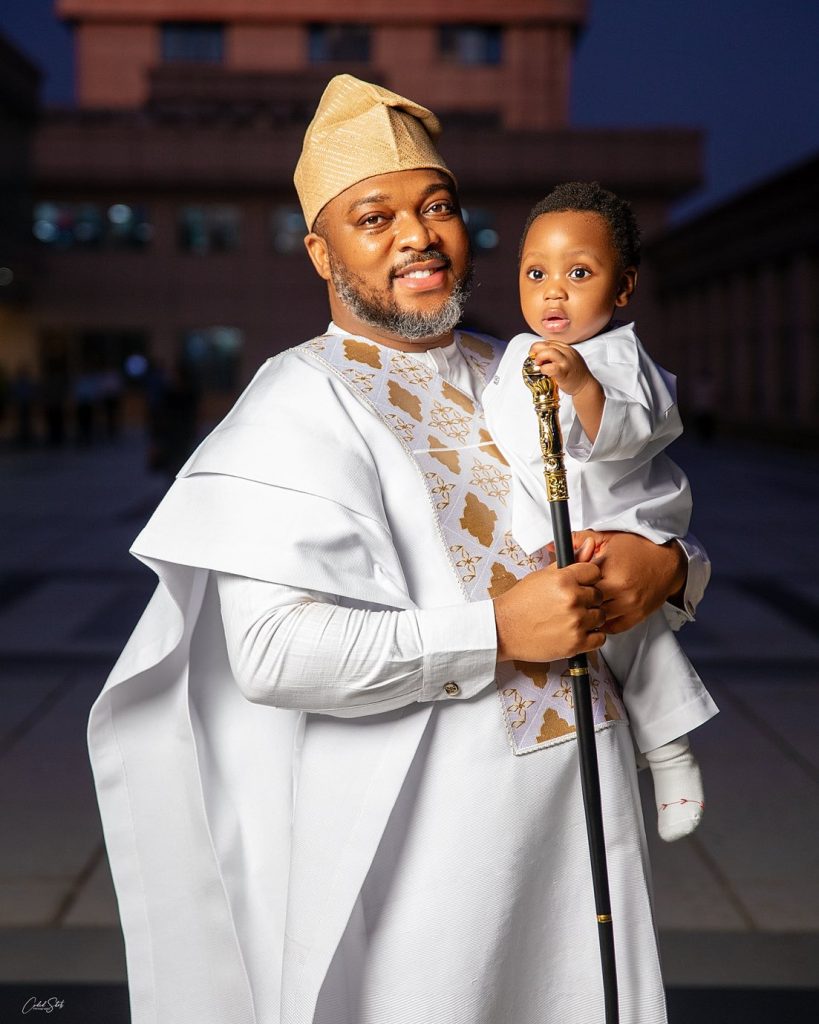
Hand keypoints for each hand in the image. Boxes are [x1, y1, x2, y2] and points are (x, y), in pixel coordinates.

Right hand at [494, 538, 605, 661]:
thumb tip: (590, 546)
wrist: (504, 629)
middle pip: (599, 595)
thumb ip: (570, 561)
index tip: (581, 585)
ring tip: (572, 618)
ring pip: (600, 616)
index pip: (594, 572)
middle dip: (587, 599)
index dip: (587, 579)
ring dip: (590, 618)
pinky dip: (591, 636)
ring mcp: (575, 622)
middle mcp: (571, 599)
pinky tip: (577, 631)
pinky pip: (600, 637)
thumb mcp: (542, 576)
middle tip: (572, 604)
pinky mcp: (576, 643)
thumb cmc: (519, 604)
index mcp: (564, 580)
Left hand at [529, 341, 594, 396]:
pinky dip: (544, 369)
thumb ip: (557, 355)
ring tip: (538, 364)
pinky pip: (550, 367)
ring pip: (549, 352)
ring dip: (539, 357)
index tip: (534, 353)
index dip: (539, 346)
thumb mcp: (568, 359)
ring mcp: (566, 362)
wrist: (585, 385)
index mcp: (567, 349)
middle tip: (533, 358)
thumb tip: (541, 355)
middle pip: (547, 344)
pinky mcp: (564, 372)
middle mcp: (567, 353)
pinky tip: (543, 372)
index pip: (550, 342)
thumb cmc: (575, 374)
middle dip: (536, 349)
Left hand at [567, 530, 686, 633]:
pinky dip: (603, 624)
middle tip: (572, 597)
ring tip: (583, 607)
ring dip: (590, 613)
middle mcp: (620, 588)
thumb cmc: (640, 548)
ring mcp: (629, 604)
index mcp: (610, 568)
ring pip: (598, 617)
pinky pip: (613, 628)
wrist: (668, 562)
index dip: (571, 582)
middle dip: (579, 599)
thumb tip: (555, 545)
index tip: (567, 582)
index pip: (580, 581)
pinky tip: (598, 616)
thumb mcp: (609, 538)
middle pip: (587, 601)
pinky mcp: (637, 615)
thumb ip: (581, 540)